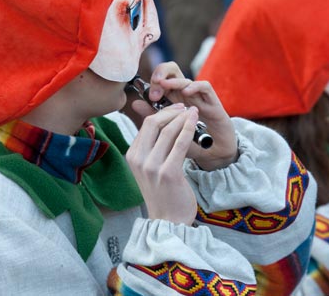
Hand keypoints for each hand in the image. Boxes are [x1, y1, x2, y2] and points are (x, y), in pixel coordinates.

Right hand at [126, 103, 198, 224]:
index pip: (146, 125)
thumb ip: (153, 146)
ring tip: (193, 112)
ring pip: (168, 130)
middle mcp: (139, 160)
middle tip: (185, 107)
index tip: (176, 108)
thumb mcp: (150, 167)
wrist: (169, 221)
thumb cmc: (164, 193)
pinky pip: (180, 143)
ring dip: (183, 118)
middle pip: (154, 123)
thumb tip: (162, 121)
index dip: (162, 112)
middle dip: (172, 111)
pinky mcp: (168, 173)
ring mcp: (152, 167)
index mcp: (132, 156)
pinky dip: (189, 128)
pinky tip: (195, 121)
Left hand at [132, 62, 237, 170]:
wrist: (215, 154)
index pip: (160, 80)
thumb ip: (154, 117)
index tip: (148, 95)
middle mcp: (185, 96)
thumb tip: (135, 103)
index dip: (152, 82)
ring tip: (164, 84)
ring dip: (174, 81)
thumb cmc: (191, 144)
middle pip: (172, 71)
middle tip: (155, 84)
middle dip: (162, 73)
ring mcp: (199, 98)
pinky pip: (205, 87)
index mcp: (172, 100)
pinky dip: (195, 86)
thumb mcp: (168, 133)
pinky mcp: (213, 102)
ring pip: (186, 79)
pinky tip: (186, 92)